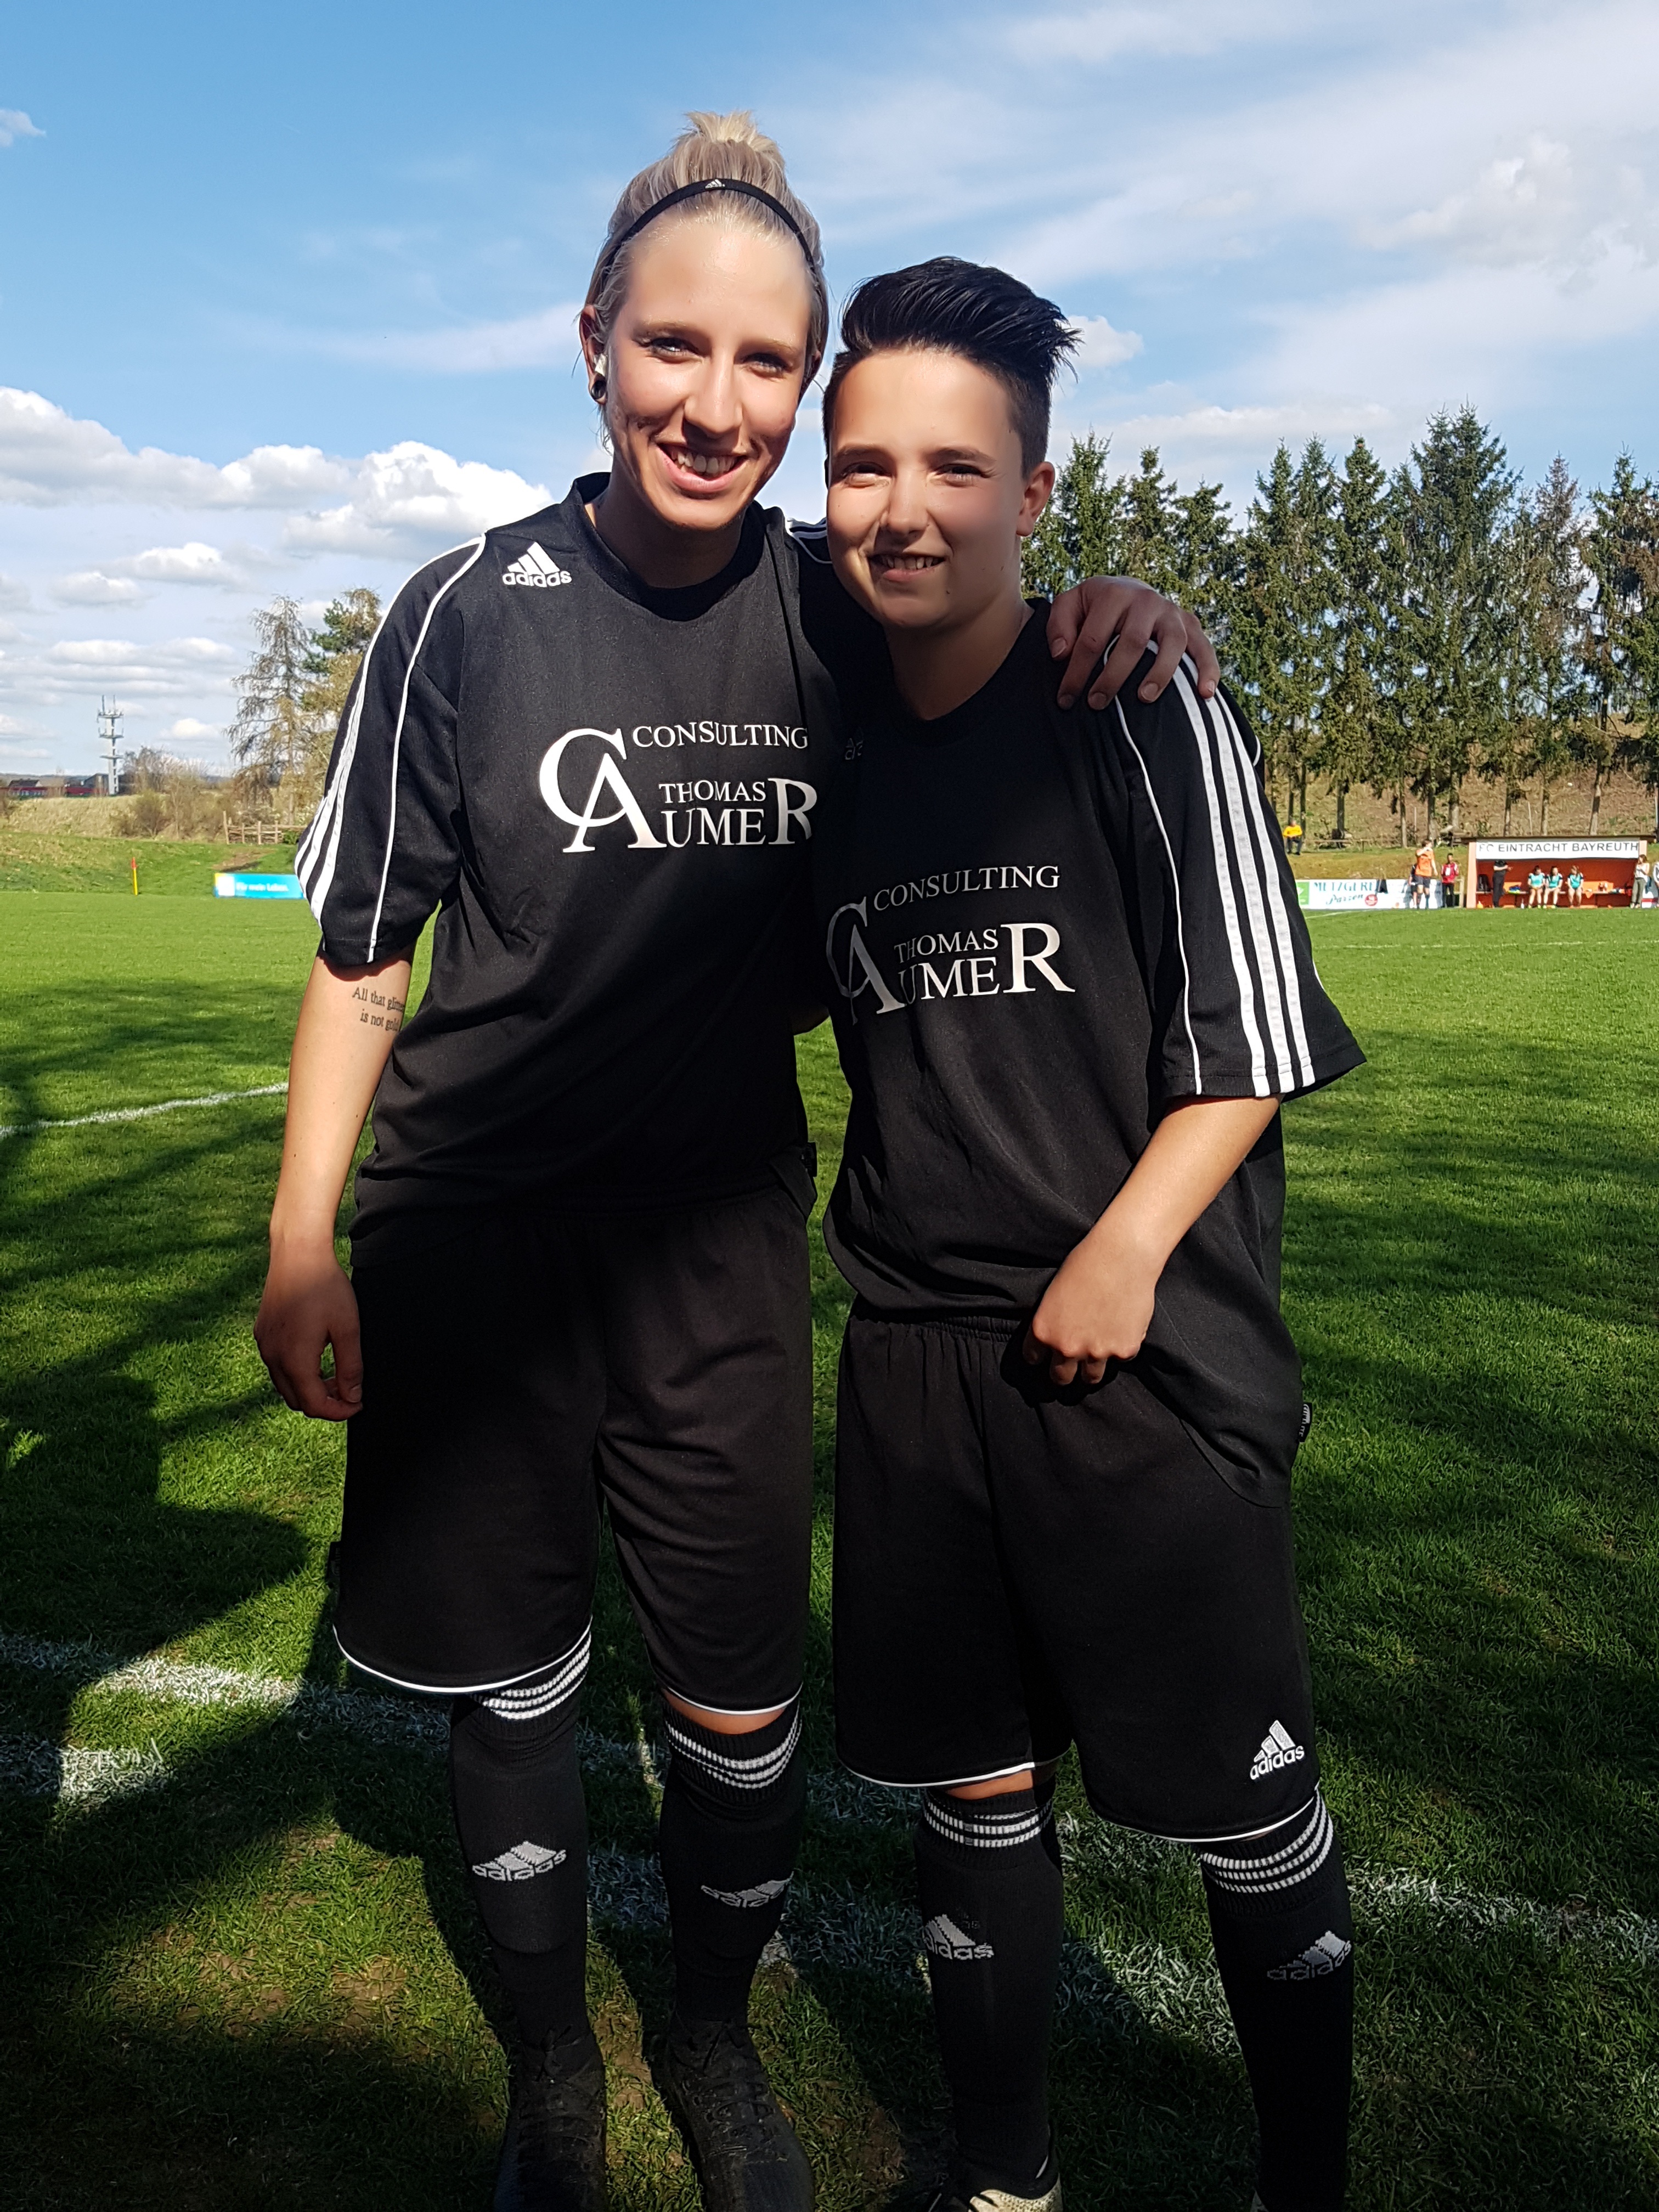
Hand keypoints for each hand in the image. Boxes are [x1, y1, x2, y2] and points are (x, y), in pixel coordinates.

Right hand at [255, 1239, 363, 1419]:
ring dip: (309, 1388)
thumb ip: (350, 1367)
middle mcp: (272, 1357)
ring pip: (285, 1385)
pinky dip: (297, 1372)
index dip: (339, 1412)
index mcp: (294, 1360)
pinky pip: (277, 1366)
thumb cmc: (325, 1287)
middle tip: (349, 1390)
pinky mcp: (262, 1333)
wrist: (297, 1253)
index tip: (358, 1404)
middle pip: (297, 1400)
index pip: (315, 1406)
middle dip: (324, 1402)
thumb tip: (352, 1397)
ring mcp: (264, 1345)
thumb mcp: (348, 1328)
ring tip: (335, 1375)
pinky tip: (316, 1356)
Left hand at [1023, 1218, 1159, 1385]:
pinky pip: (1120, 1360)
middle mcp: (1067, 1347)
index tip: (1045, 1356)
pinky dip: (1120, 1349)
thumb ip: (1054, 1322)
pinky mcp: (1125, 1350)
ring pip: (1090, 1378)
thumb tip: (1057, 1339)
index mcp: (1044, 1331)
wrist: (1122, 1256)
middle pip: (1060, 1378)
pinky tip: (1121, 1329)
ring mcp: (1097, 1352)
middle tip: (1069, 1367)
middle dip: (1063, 1373)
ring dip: (1091, 1369)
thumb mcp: (1054, 1294)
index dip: (1040, 1357)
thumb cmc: (1085, 1264)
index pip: (1033, 1359)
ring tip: (1095, 1354)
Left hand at [1046, 580, 1219, 710]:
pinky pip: (1204, 647)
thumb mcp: (1070, 605)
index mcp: (1113, 594)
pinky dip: (1208, 669)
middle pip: (1132, 643)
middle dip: (1112, 677)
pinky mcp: (1190, 624)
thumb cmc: (1094, 607)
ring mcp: (1171, 612)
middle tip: (1097, 704)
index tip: (1066, 699)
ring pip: (1171, 644)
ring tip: (1144, 698)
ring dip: (1160, 673)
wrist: (1128, 591)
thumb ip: (1059, 625)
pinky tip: (1205, 693)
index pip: (1092, 639)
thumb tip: (1061, 654)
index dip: (1077, 672)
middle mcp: (1146, 600)